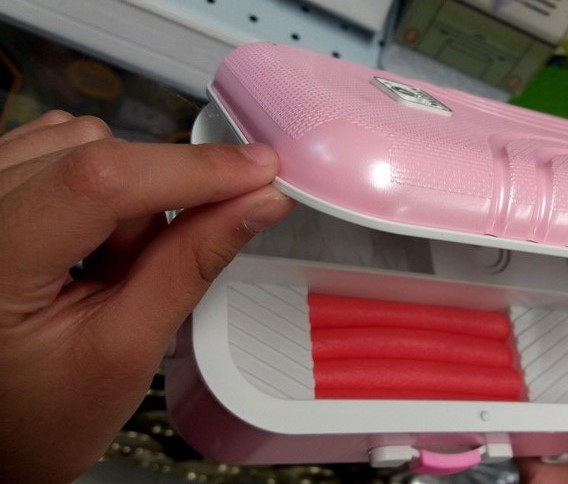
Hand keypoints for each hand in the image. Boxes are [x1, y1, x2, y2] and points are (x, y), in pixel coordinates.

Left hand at [0, 111, 293, 482]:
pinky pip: (58, 144)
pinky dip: (98, 183)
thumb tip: (260, 200)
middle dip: (152, 204)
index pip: (98, 183)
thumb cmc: (47, 407)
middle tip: (143, 272)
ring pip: (82, 142)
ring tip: (106, 264)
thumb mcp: (128, 349)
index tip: (261, 172)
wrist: (1, 424)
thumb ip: (192, 265)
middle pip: (95, 156)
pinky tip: (89, 235)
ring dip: (123, 197)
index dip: (191, 170)